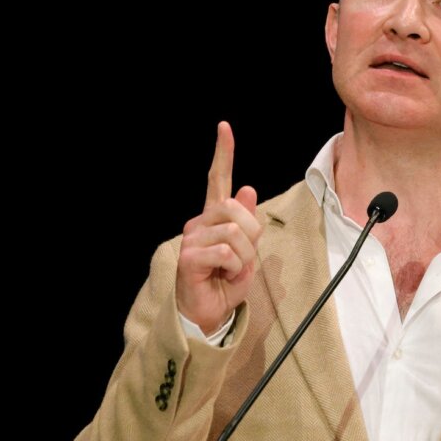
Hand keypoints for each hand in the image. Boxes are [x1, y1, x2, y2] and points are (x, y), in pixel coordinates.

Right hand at [176, 121, 263, 334]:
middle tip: (242, 259)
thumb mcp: (247, 252)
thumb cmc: (225, 282)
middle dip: (251, 235)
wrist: (209, 313)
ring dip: (244, 256)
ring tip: (231, 271)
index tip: (224, 127)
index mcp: (214, 218)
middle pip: (236, 208)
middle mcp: (199, 222)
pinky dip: (234, 268)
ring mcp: (192, 238)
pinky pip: (227, 252)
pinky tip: (222, 277)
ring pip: (235, 232)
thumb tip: (247, 189)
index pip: (218, 180)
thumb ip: (248, 223)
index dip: (223, 154)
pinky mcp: (189, 256)